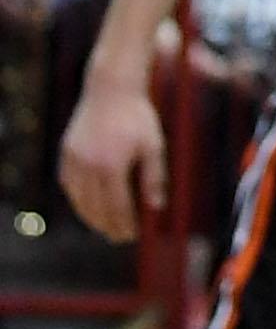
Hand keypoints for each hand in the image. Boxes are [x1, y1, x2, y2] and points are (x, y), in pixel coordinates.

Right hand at [61, 68, 164, 244]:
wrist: (111, 90)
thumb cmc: (138, 117)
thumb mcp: (154, 145)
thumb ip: (154, 177)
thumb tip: (157, 207)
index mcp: (112, 166)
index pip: (117, 206)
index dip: (125, 224)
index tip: (132, 235)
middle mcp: (88, 167)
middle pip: (96, 209)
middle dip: (108, 226)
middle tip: (119, 237)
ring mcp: (73, 162)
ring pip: (79, 201)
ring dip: (91, 217)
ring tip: (104, 227)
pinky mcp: (65, 156)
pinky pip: (69, 186)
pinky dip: (79, 200)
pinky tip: (89, 206)